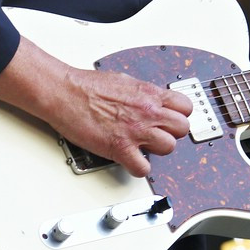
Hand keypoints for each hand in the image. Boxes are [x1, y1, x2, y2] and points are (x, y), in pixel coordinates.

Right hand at [0, 38, 192, 177]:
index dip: (179, 116)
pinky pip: (143, 168)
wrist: (64, 92)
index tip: (170, 120)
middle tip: (157, 134)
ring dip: (156, 150)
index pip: (186, 107)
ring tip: (143, 147)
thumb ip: (143, 94)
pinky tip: (130, 161)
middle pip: (182, 129)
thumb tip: (150, 101)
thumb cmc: (86, 86)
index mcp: (149, 94)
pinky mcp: (120, 148)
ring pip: (168, 147)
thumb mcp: (124, 81)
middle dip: (171, 133)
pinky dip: (138, 168)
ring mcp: (136, 130)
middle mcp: (147, 112)